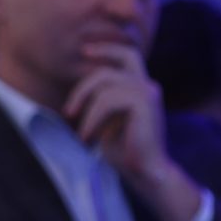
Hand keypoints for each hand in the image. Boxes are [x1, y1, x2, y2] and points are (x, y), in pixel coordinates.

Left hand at [63, 44, 204, 220]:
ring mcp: (148, 92)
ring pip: (106, 83)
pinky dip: (92, 119)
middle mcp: (148, 86)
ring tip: (82, 134)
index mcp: (142, 88)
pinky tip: (88, 137)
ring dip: (86, 106)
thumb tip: (83, 89)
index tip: (85, 50)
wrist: (146, 172)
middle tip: (71, 99)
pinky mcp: (144, 103)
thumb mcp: (108, 120)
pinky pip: (107, 100)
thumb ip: (102, 101)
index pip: (128, 56)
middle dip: (91, 72)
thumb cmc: (125, 150)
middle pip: (115, 63)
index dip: (107, 48)